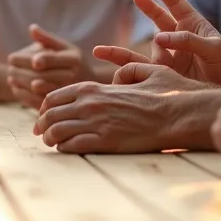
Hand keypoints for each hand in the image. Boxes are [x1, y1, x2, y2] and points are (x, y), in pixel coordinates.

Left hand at [6, 24, 89, 108]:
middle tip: (9, 65)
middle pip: (43, 75)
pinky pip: (39, 102)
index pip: (52, 59)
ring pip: (39, 89)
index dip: (32, 58)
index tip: (15, 57)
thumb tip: (32, 28)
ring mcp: (68, 93)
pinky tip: (15, 88)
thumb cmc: (73, 61)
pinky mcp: (61, 106)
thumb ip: (48, 39)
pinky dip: (24, 95)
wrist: (89, 84)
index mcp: (74, 59)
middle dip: (22, 70)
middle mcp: (74, 77)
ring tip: (10, 76)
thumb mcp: (65, 47)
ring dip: (21, 83)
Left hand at [31, 63, 214, 153]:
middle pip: (49, 116)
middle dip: (42, 126)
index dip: (43, 110)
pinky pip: (72, 146)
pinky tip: (67, 150)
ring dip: (50, 139)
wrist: (178, 114)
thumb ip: (127, 69)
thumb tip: (119, 77)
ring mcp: (95, 122)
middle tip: (42, 134)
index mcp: (92, 87)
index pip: (53, 97)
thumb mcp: (145, 71)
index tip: (43, 118)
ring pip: (56, 132)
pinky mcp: (104, 141)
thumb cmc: (166, 93)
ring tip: (52, 143)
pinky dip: (65, 149)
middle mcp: (89, 103)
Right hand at [95, 0, 220, 86]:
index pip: (176, 4)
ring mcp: (172, 57)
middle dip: (148, 8)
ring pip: (144, 49)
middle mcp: (179, 40)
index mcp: (194, 25)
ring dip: (121, 51)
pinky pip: (142, 70)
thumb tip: (159, 38)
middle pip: (159, 19)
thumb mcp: (213, 49)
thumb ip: (187, 40)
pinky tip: (110, 74)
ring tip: (99, 51)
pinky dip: (125, 70)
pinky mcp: (167, 74)